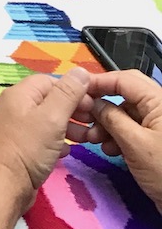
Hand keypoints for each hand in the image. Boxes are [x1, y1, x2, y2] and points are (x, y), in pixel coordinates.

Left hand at [0, 68, 93, 209]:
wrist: (3, 185)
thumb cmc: (28, 149)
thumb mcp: (52, 118)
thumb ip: (68, 94)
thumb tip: (81, 71)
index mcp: (19, 94)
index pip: (50, 81)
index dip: (73, 90)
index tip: (93, 105)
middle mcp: (13, 106)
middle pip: (48, 100)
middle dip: (72, 109)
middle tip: (92, 122)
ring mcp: (13, 127)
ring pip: (45, 120)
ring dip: (67, 126)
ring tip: (86, 138)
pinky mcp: (17, 146)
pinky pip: (39, 137)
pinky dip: (55, 140)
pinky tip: (67, 151)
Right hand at [84, 70, 161, 208]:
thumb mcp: (134, 143)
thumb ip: (111, 118)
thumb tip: (93, 103)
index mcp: (159, 101)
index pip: (124, 79)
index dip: (99, 82)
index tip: (76, 91)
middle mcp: (159, 107)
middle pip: (125, 93)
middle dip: (103, 103)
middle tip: (84, 114)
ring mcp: (157, 124)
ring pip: (126, 111)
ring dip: (107, 122)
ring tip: (94, 139)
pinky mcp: (155, 139)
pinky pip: (131, 127)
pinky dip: (117, 135)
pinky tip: (108, 149)